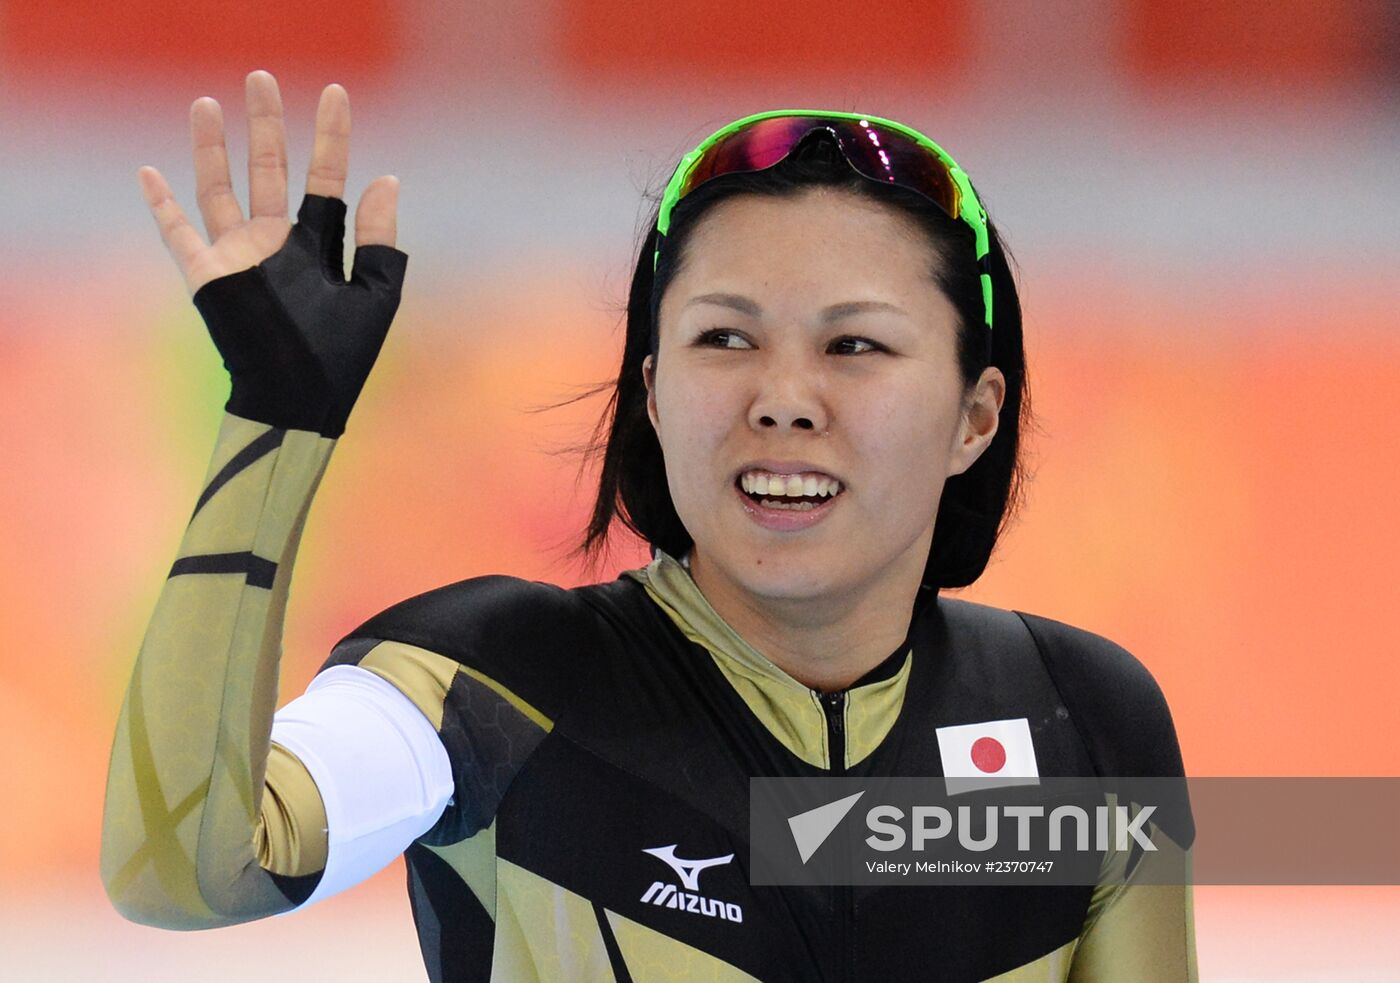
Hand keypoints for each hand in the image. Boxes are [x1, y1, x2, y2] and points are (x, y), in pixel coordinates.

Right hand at [138, 70, 407, 437]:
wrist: (299, 404)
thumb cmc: (343, 359)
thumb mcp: (377, 297)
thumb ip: (382, 241)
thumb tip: (386, 179)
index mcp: (320, 247)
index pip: (326, 180)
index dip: (332, 138)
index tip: (336, 94)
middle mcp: (278, 245)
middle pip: (270, 172)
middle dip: (267, 126)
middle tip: (264, 78)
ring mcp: (240, 259)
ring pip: (221, 190)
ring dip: (213, 148)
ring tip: (208, 103)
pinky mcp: (209, 278)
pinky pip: (180, 236)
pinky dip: (163, 206)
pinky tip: (150, 173)